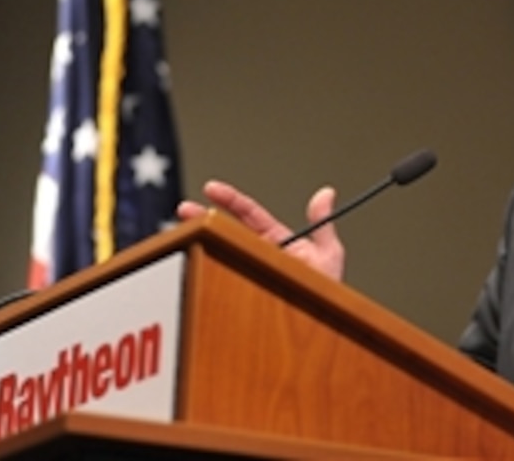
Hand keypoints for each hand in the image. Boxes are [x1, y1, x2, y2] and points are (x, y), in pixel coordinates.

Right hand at [177, 180, 345, 280]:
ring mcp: (248, 271)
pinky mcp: (241, 289)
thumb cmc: (328, 292)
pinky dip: (203, 268)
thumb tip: (326, 194)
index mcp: (277, 239)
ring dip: (200, 241)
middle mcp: (259, 253)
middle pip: (226, 230)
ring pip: (220, 251)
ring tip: (185, 234)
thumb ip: (323, 224)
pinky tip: (190, 262)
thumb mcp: (328, 254)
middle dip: (203, 217)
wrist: (322, 325)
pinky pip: (220, 276)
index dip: (231, 199)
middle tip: (185, 210)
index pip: (250, 214)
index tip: (212, 188)